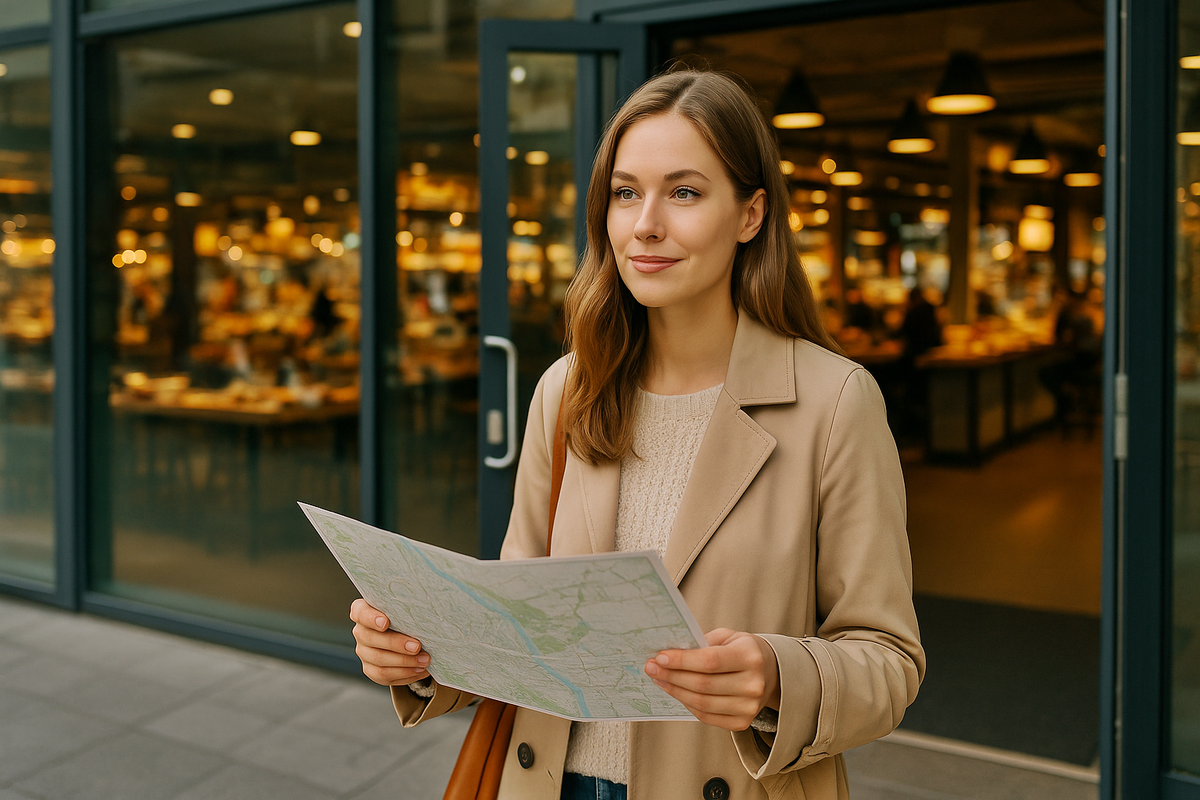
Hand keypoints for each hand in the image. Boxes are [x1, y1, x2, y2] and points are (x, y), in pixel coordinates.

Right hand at [350, 599, 430, 686]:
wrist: (407, 635)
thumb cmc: (406, 616)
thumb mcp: (406, 609)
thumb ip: (408, 608)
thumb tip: (428, 614)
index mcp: (364, 611)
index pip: (360, 612)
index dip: (371, 618)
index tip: (385, 622)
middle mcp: (361, 632)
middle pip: (371, 638)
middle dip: (396, 643)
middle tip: (417, 646)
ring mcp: (364, 652)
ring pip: (379, 659)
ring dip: (404, 661)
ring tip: (425, 660)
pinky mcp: (371, 669)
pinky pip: (384, 675)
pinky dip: (405, 674)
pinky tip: (420, 669)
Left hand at [645, 628, 779, 730]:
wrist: (771, 672)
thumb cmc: (743, 650)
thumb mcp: (728, 637)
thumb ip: (701, 642)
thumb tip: (668, 652)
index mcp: (750, 656)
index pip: (710, 661)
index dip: (682, 661)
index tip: (659, 657)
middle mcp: (753, 684)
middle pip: (703, 684)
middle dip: (672, 676)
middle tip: (651, 668)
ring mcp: (749, 706)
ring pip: (701, 703)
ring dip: (675, 691)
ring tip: (659, 679)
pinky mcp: (742, 722)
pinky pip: (706, 716)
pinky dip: (687, 704)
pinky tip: (676, 691)